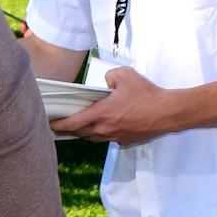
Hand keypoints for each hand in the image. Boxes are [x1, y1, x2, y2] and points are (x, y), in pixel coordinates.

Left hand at [51, 66, 181, 142]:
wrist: (168, 113)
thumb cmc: (147, 94)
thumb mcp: (124, 75)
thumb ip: (109, 76)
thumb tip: (106, 83)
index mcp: (101, 114)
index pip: (72, 123)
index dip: (57, 125)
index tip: (49, 125)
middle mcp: (105, 129)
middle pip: (80, 133)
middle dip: (68, 130)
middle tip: (59, 127)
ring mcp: (115, 137)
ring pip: (93, 137)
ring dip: (84, 133)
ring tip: (78, 127)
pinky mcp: (126, 140)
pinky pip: (108, 138)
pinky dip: (102, 134)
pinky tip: (104, 127)